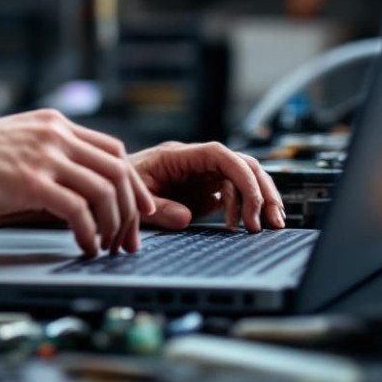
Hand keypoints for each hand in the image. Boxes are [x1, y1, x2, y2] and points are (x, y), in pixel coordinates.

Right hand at [0, 110, 156, 255]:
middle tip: (130, 238)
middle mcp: (56, 136)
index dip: (133, 182)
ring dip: (114, 225)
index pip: (112, 150)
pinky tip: (85, 247)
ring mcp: (45, 157)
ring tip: (109, 247)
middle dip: (132, 209)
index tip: (140, 208)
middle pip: (118, 171)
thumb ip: (43, 150)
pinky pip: (79, 212)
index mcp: (54, 124)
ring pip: (105, 192)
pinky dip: (89, 233)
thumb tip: (66, 178)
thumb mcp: (15, 140)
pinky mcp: (32, 182)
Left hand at [130, 142, 285, 231]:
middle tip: (271, 220)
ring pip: (242, 179)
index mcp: (178, 156)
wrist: (110, 189)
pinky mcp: (203, 191)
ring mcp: (202, 176)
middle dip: (261, 190)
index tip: (254, 202)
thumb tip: (186, 218)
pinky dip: (242, 210)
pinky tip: (240, 227)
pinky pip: (232, 195)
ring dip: (259, 200)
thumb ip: (159, 208)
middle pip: (241, 165)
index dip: (241, 175)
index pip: (220, 154)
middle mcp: (195, 162)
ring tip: (267, 226)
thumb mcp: (135, 201)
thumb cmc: (119, 187)